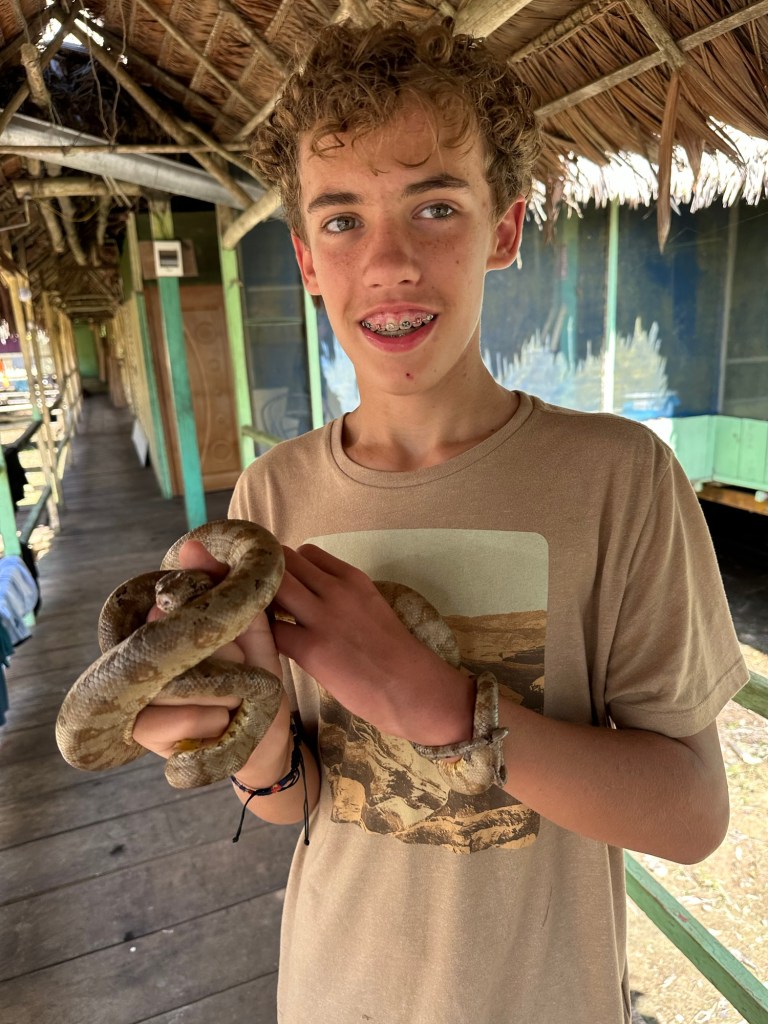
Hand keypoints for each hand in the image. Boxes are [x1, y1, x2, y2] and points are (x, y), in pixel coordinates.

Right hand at [132, 538, 283, 758]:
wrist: (265, 739)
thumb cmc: (256, 681)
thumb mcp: (253, 631)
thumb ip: (226, 588)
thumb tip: (190, 545)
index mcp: (167, 628)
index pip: (167, 605)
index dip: (204, 620)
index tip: (233, 638)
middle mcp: (145, 656)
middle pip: (173, 642)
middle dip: (224, 660)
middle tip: (242, 676)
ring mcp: (138, 692)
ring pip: (176, 682)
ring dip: (221, 693)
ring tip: (233, 701)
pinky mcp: (141, 729)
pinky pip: (174, 717)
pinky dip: (209, 720)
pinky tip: (220, 724)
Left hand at [271, 544, 473, 744]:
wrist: (412, 688)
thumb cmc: (394, 655)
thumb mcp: (371, 607)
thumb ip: (342, 597)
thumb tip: (312, 601)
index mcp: (353, 579)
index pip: (306, 553)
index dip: (288, 567)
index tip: (281, 583)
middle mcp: (336, 590)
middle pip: (285, 563)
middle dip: (267, 577)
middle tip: (259, 598)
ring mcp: (323, 617)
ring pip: (275, 588)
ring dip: (261, 600)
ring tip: (258, 619)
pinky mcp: (311, 648)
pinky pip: (272, 629)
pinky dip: (264, 634)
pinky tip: (267, 646)